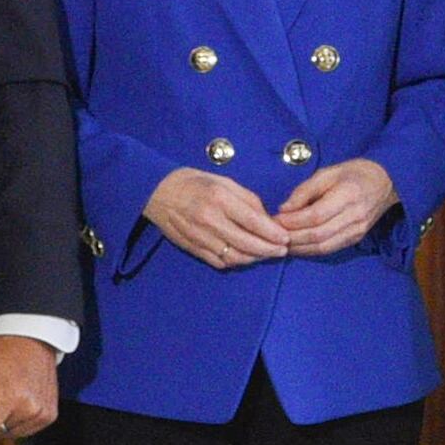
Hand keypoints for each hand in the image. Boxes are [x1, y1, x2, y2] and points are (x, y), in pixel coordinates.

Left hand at [0, 332, 63, 443]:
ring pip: (9, 432)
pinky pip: (24, 429)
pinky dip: (16, 418)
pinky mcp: (49, 415)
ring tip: (3, 394)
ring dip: (1, 419)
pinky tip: (16, 399)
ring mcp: (42, 413)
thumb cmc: (4, 347)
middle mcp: (29, 408)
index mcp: (10, 396)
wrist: (34, 337)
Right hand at [145, 167, 294, 270]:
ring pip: (234, 256)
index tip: (286, 238)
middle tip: (283, 250)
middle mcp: (209, 220)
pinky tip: (247, 257)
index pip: (253, 221)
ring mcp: (200, 236)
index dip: (273, 233)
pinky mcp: (193, 248)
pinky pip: (220, 262)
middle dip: (269, 250)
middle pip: (246, 243)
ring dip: (255, 258)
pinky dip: (237, 262)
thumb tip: (268, 220)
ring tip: (267, 254)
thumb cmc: (195, 183)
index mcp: (219, 199)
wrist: (159, 192)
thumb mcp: (224, 182)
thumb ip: (248, 200)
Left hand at [273, 159, 398, 258]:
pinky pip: (330, 249)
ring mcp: (357, 230)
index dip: (293, 221)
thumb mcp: (327, 172)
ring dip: (299, 248)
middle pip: (318, 235)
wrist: (386, 182)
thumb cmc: (354, 173)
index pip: (315, 216)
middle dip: (292, 237)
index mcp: (348, 195)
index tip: (275, 219)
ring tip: (281, 243)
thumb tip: (284, 209)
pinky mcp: (357, 238)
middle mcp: (355, 216)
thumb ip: (304, 191)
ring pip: (323, 247)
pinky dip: (311, 251)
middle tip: (273, 234)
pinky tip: (298, 247)